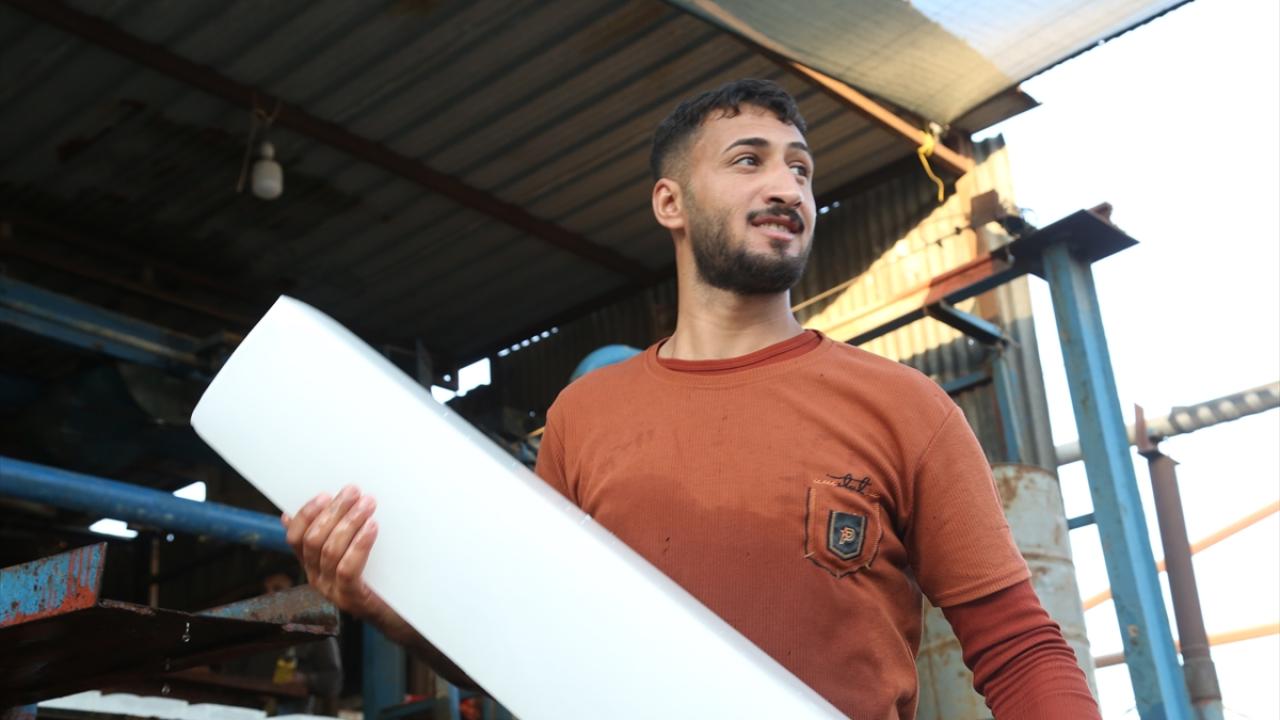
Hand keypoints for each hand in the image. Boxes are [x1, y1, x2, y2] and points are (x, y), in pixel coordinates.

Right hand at [282, 486, 392, 624]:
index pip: (295, 537)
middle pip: (313, 539)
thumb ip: (334, 534)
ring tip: (367, 504)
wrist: (397, 616)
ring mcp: (331, 591)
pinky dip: (359, 544)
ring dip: (349, 522)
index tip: (325, 495)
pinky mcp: (351, 599)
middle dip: (334, 511)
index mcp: (312, 565)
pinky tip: (372, 527)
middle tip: (353, 492)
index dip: (306, 514)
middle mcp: (316, 579)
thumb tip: (302, 510)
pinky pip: (348, 568)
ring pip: (330, 551)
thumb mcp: (352, 552)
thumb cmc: (377, 578)